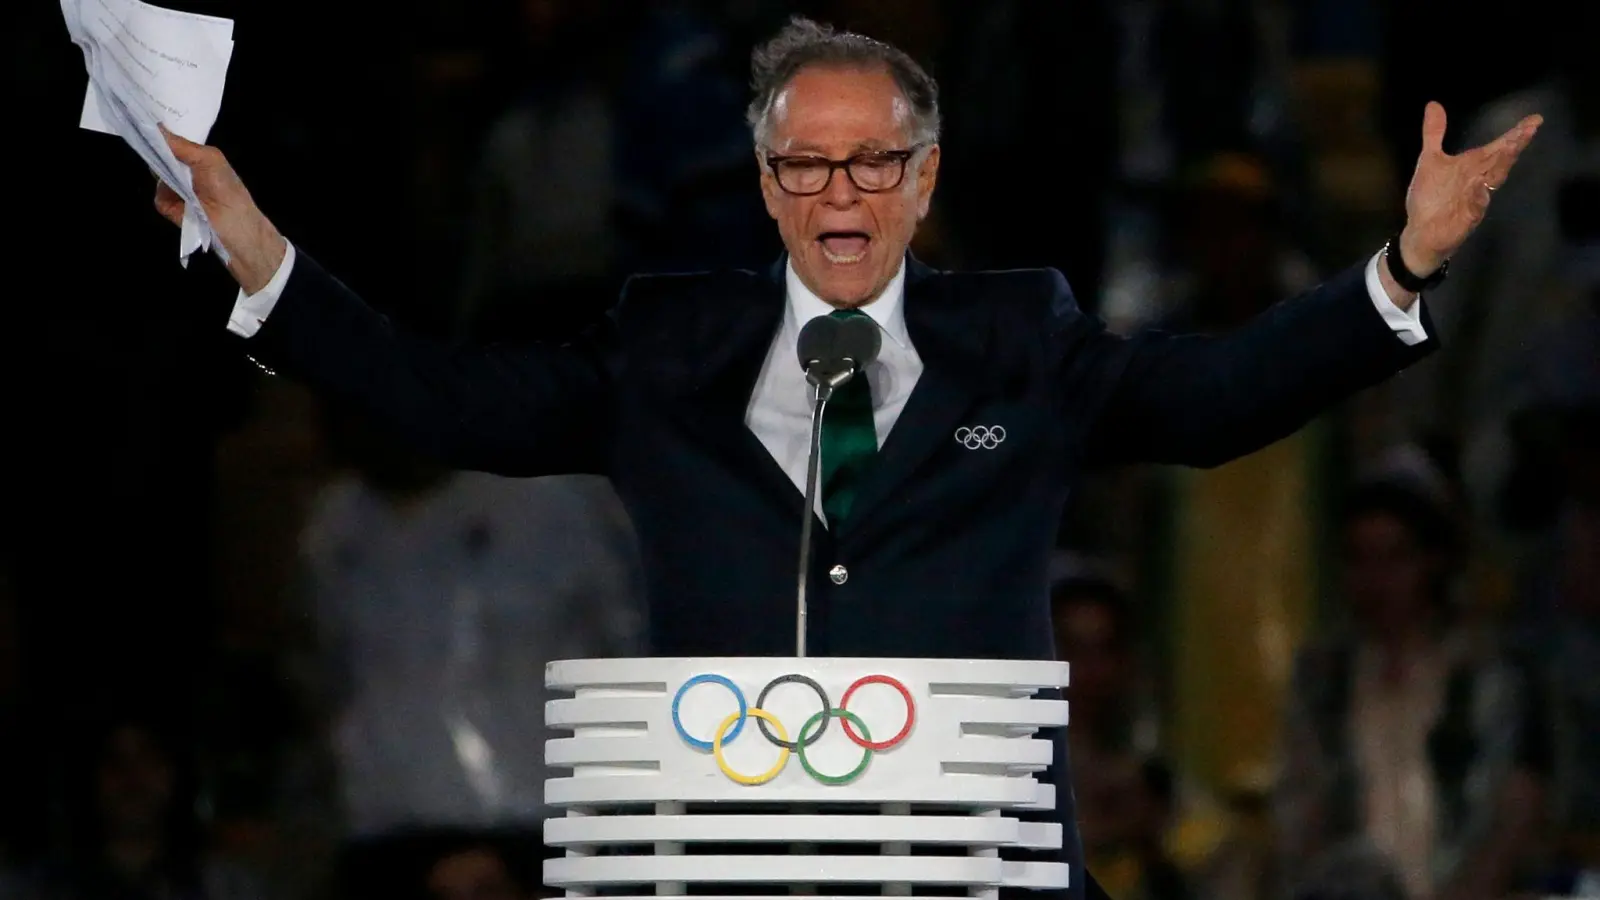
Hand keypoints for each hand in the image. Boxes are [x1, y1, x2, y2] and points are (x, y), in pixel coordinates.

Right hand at [154, 124, 286, 293]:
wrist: (234, 227)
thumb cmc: (227, 189)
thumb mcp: (208, 159)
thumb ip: (182, 145)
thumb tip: (156, 126)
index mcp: (194, 157)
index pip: (170, 140)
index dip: (158, 131)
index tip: (141, 117)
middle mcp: (181, 170)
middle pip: (157, 155)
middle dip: (152, 148)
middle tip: (144, 136)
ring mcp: (173, 188)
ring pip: (154, 174)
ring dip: (163, 174)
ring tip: (180, 178)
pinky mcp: (168, 206)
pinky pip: (158, 195)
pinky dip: (167, 195)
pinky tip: (182, 200)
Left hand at [1397, 101, 1541, 274]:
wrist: (1421, 232)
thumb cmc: (1430, 197)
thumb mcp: (1429, 161)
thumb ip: (1434, 134)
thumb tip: (1433, 104)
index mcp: (1473, 166)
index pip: (1499, 147)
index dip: (1516, 134)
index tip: (1534, 120)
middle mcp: (1479, 180)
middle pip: (1501, 161)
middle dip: (1514, 146)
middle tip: (1529, 130)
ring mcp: (1475, 199)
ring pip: (1492, 181)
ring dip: (1501, 166)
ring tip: (1510, 149)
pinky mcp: (1466, 218)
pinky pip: (1476, 206)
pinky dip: (1479, 196)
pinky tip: (1481, 186)